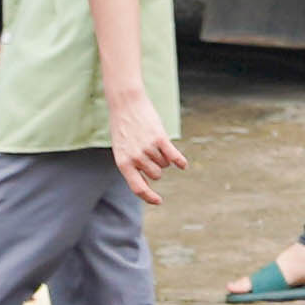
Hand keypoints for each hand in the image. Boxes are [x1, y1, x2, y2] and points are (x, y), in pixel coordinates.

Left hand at [106, 91, 184, 206]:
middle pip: (156, 174)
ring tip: (152, 142)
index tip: (159, 201)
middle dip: (157, 167)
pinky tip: (183, 165)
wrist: (125, 103)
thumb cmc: (123, 128)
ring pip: (164, 164)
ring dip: (163, 156)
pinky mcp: (159, 138)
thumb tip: (146, 188)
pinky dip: (180, 161)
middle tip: (149, 152)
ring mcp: (147, 148)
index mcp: (123, 163)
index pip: (138, 188)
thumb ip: (132, 168)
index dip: (149, 197)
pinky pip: (173, 156)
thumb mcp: (122, 150)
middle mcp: (135, 158)